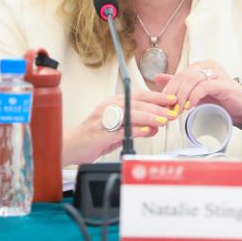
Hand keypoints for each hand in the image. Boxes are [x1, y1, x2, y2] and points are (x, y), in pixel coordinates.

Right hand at [62, 89, 176, 164]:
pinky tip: (146, 131)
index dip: (156, 97)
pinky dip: (135, 130)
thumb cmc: (92, 136)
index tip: (171, 100)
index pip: (138, 96)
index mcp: (113, 103)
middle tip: (172, 112)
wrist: (70, 145)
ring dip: (148, 116)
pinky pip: (120, 130)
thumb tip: (154, 126)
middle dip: (157, 106)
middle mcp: (108, 107)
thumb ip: (135, 127)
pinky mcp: (100, 133)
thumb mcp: (117, 130)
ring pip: (130, 113)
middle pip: (136, 102)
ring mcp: (103, 119)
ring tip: (163, 120)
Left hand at [155, 61, 241, 139]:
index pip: (178, 75)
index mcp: (201, 67)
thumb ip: (180, 85)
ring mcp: (217, 73)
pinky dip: (194, 96)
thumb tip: (157, 78)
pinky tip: (191, 106)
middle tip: (169, 109)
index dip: (168, 90)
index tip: (163, 104)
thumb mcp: (198, 94)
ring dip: (182, 95)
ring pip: (191, 79)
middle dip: (173, 94)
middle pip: (183, 76)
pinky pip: (204, 86)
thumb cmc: (224, 104)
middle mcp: (208, 66)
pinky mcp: (224, 83)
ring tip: (179, 110)